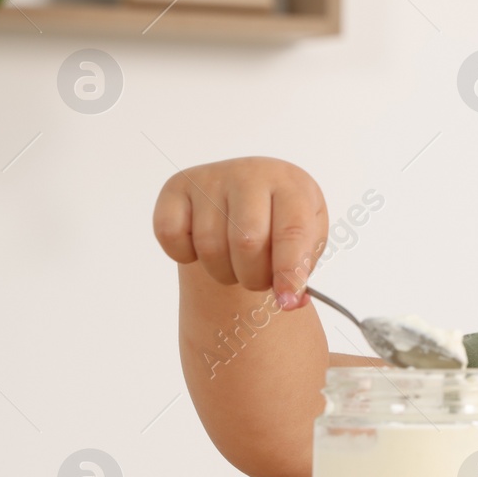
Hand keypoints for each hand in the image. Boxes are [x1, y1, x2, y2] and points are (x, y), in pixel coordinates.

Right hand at [152, 156, 327, 308]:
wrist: (249, 201)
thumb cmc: (281, 224)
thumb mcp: (306, 244)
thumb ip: (301, 274)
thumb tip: (292, 302)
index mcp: (291, 185)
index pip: (292, 231)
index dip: (289, 272)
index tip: (286, 302)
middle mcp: (250, 175)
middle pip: (247, 242)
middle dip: (254, 278)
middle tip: (258, 281)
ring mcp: (211, 178)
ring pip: (210, 246)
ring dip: (223, 273)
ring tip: (236, 264)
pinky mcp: (176, 187)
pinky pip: (171, 235)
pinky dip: (185, 255)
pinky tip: (202, 247)